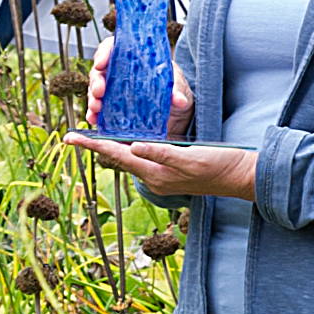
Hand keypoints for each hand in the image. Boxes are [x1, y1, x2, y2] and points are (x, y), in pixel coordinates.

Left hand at [63, 132, 256, 200]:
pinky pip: (142, 156)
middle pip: (117, 156)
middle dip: (95, 144)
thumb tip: (133, 147)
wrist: (243, 178)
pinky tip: (126, 140)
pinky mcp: (170, 169)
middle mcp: (153, 176)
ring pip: (128, 157)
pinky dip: (128, 146)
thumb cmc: (221, 166)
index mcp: (155, 173)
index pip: (116, 154)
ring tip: (92, 135)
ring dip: (110, 145)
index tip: (70, 137)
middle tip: (73, 135)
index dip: (93, 144)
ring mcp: (161, 174)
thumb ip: (163, 153)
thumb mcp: (192, 158)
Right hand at [81, 35, 194, 139]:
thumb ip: (177, 90)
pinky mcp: (113, 108)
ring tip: (96, 108)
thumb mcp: (179, 86)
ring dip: (92, 98)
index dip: (103, 53)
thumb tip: (179, 100)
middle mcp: (119, 72)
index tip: (101, 63)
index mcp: (133, 57)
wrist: (177, 111)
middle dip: (96, 81)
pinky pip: (98, 109)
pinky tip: (94, 119)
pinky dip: (94, 114)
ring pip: (95, 90)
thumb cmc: (175, 88)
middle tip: (100, 91)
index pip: (113, 48)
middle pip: (100, 71)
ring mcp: (114, 90)